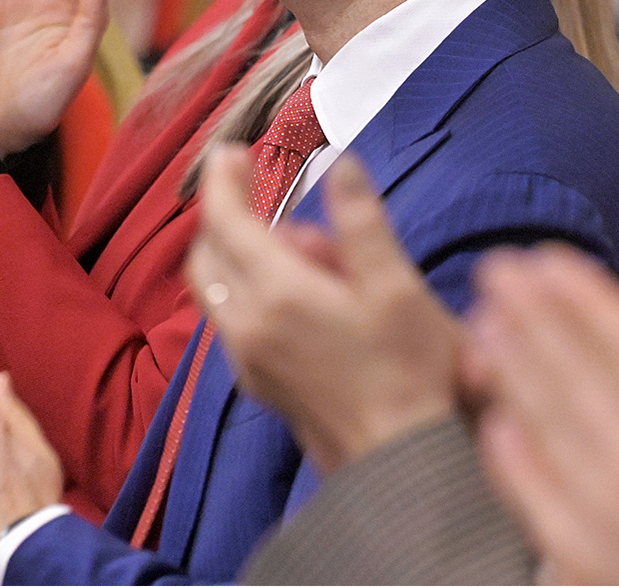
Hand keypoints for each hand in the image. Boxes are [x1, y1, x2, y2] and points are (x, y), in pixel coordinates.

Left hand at [189, 148, 461, 474]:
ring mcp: (250, 362)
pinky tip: (301, 290)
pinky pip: (235, 322)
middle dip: (221, 214)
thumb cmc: (412, 377)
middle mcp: (249, 329)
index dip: (222, 181)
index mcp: (279, 296)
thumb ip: (361, 222)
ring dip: (237, 254)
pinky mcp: (262, 386)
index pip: (226, 222)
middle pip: (206, 256)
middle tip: (249, 182)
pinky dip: (249, 290)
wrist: (404, 467)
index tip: (231, 151)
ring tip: (300, 240)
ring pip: (217, 292)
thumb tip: (342, 165)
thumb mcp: (397, 287)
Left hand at [467, 248, 618, 584]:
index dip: (580, 293)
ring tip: (480, 326)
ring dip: (511, 368)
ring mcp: (611, 515)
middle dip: (529, 313)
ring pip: (546, 424)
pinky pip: (542, 504)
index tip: (544, 256)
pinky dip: (514, 462)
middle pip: (570, 369)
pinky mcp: (597, 565)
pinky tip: (494, 430)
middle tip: (492, 266)